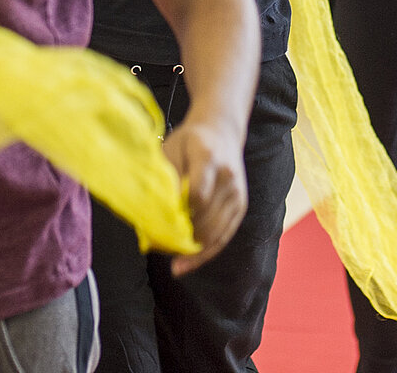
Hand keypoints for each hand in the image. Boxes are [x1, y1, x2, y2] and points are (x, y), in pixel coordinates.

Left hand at [162, 115, 247, 275]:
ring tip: (168, 258)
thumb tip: (156, 214)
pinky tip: (184, 264)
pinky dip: (203, 254)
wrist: (221, 131)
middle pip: (207, 218)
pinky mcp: (241, 207)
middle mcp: (229, 178)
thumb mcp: (171, 149)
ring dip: (191, 249)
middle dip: (182, 236)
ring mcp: (238, 194)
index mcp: (209, 158)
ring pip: (215, 233)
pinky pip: (223, 238)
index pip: (197, 194)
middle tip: (156, 246)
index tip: (158, 223)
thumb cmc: (189, 140)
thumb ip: (166, 178)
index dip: (179, 213)